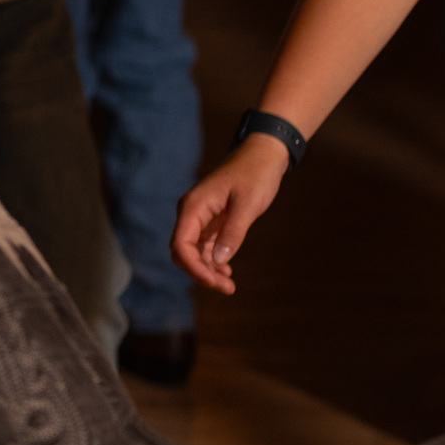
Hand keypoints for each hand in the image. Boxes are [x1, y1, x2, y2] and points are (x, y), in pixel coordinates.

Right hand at [173, 132, 291, 294]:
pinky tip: (226, 269)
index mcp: (193, 206)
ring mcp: (200, 217)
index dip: (194, 268)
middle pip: (183, 251)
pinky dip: (213, 259)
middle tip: (227, 288)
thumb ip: (233, 233)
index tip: (216, 282)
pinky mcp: (211, 220)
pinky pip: (204, 245)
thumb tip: (218, 260)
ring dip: (207, 269)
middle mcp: (191, 213)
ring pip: (193, 251)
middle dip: (201, 272)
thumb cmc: (255, 175)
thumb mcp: (248, 205)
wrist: (263, 155)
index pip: (180, 245)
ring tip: (229, 285)